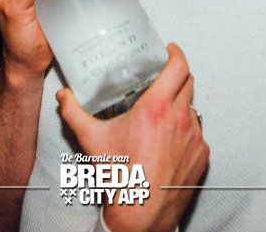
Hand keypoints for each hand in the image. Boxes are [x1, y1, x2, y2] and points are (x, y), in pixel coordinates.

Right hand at [58, 43, 208, 231]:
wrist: (140, 214)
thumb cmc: (120, 177)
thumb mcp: (92, 140)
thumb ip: (74, 113)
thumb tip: (64, 96)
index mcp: (156, 108)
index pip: (178, 67)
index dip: (176, 53)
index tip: (169, 51)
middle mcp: (180, 118)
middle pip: (188, 82)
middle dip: (176, 76)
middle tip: (163, 78)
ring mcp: (195, 137)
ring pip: (192, 108)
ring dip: (180, 105)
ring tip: (163, 114)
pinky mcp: (201, 155)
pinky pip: (197, 133)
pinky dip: (186, 131)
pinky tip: (169, 140)